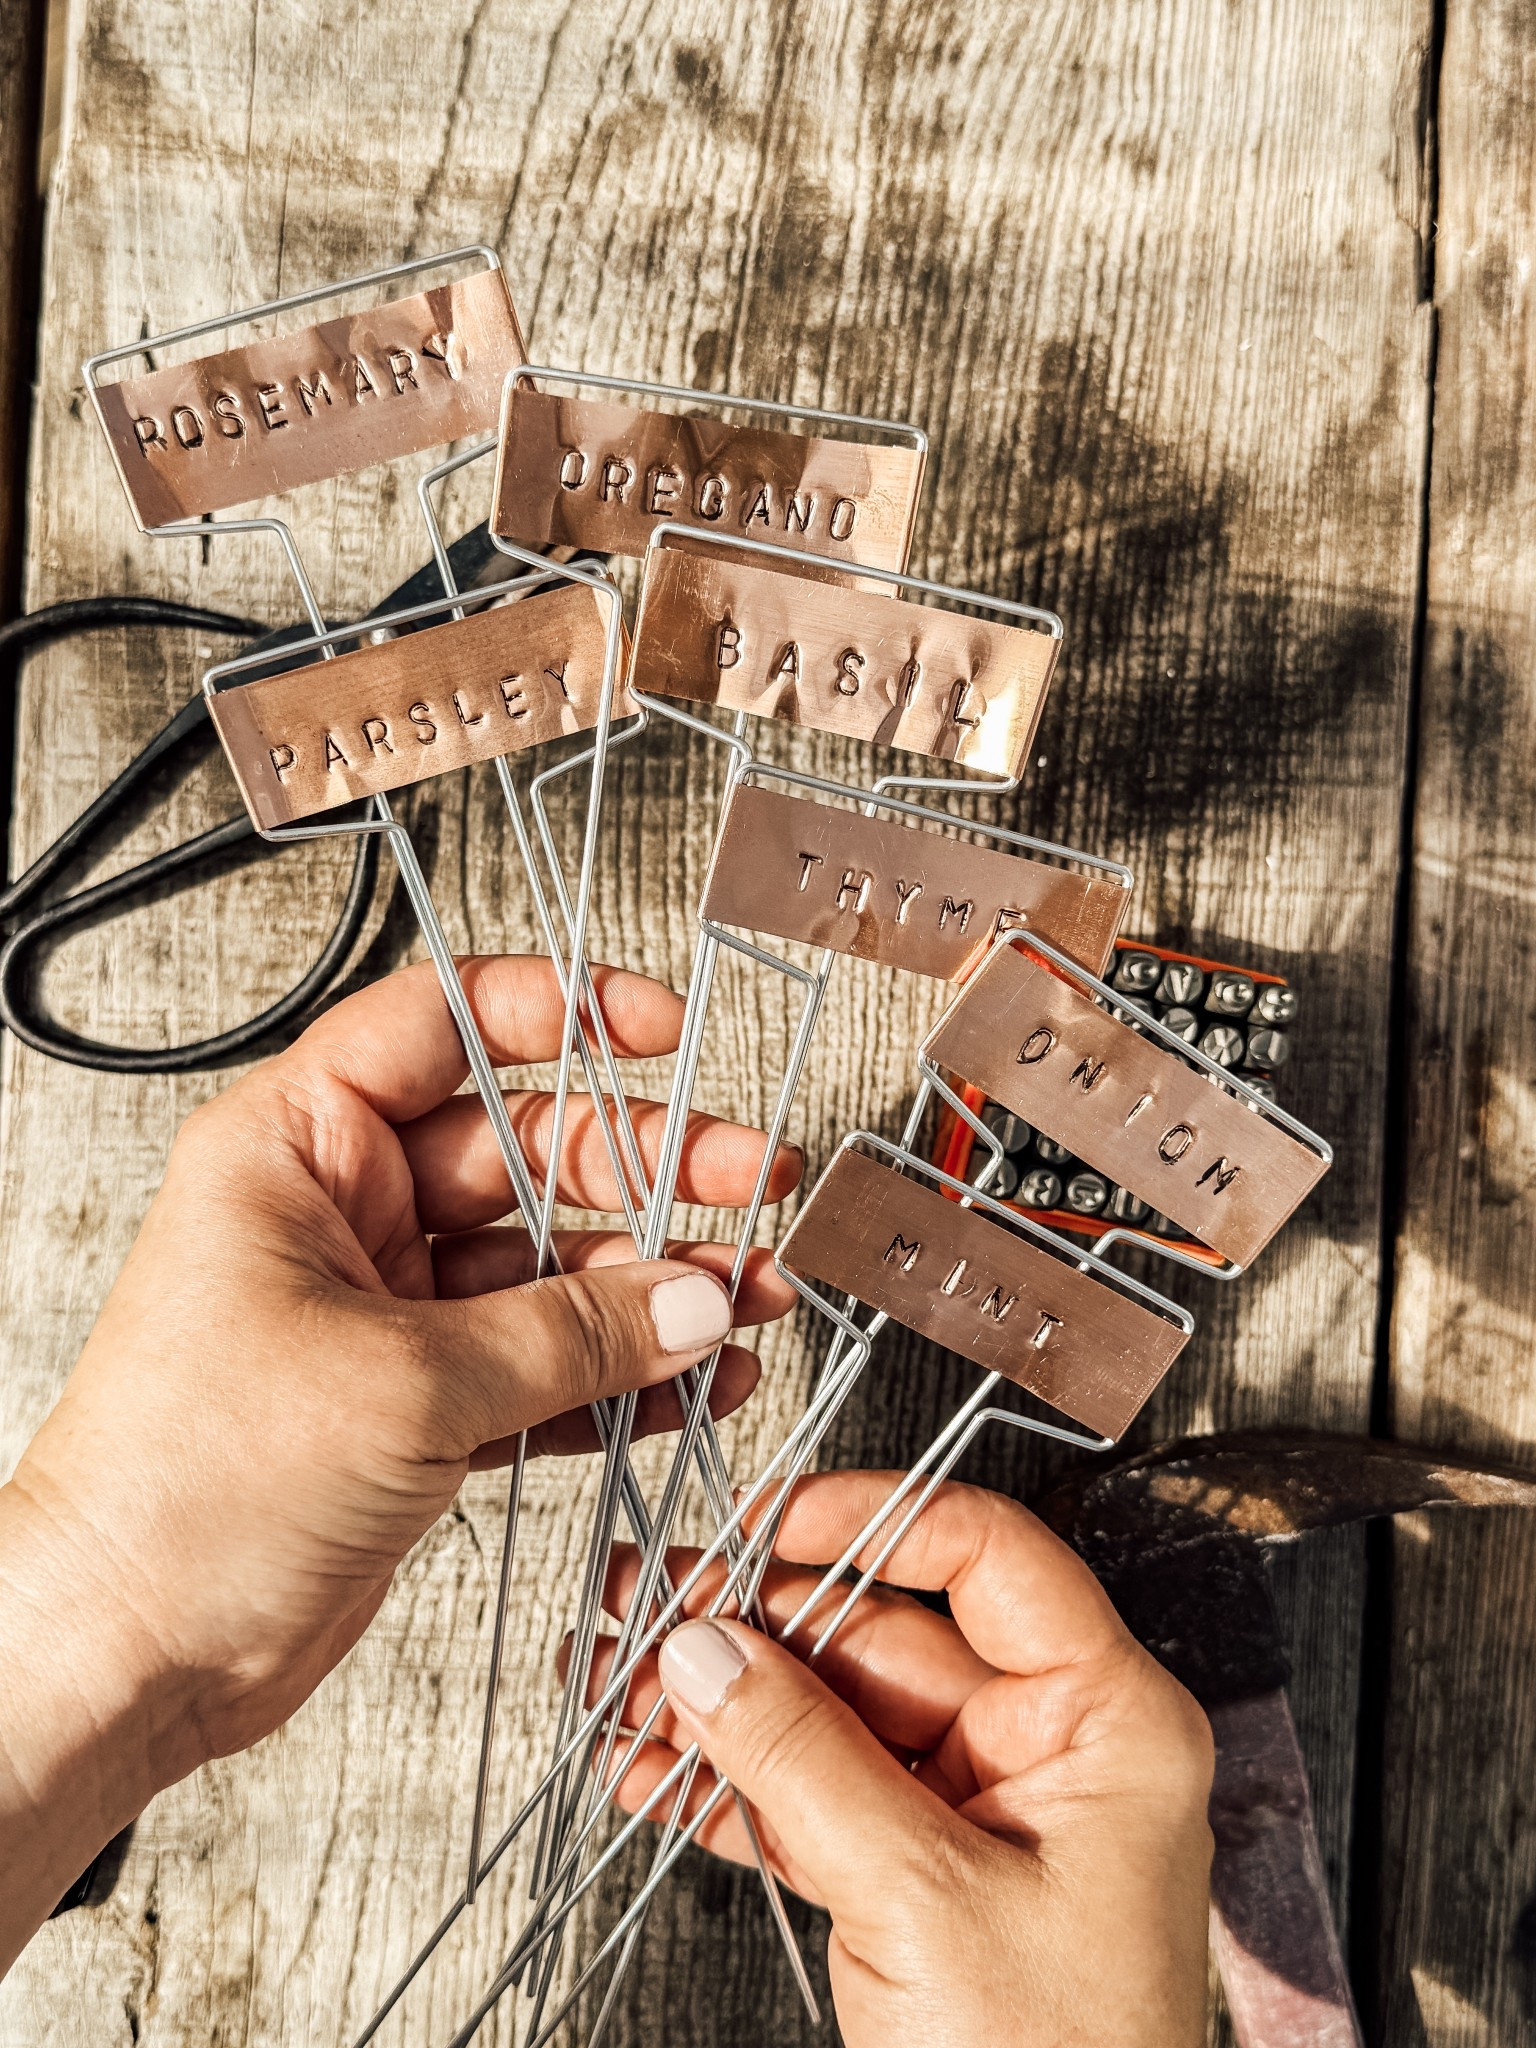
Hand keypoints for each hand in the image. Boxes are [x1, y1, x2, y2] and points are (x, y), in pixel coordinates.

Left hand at [0, 954, 799, 1966]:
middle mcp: (345, 1216)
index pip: (440, 1026)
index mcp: (298, 1150)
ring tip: (749, 1304)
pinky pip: (542, 1365)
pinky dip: (618, 1378)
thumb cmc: (189, 1486)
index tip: (659, 1027)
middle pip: (526, 1152)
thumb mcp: (404, 1383)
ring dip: (653, 1290)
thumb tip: (696, 1297)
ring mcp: (386, 1311)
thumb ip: (568, 1335)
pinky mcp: (419, 1404)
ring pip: (548, 1269)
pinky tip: (695, 1385)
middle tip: (753, 1186)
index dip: (556, 1010)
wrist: (127, 1653)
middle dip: (648, 1171)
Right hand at [587, 1472, 1213, 2046]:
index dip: (871, 1520)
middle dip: (754, 1625)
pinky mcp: (917, 1883)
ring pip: (832, 1718)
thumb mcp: (926, 1900)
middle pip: (884, 1636)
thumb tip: (707, 1651)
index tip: (767, 1519)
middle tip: (649, 1605)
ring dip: (721, 1706)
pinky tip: (653, 1772)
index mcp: (1106, 1722)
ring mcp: (977, 1816)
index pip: (987, 1558)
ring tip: (619, 1686)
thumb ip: (804, 1760)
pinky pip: (815, 1801)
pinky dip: (732, 1789)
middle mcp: (1045, 1750)